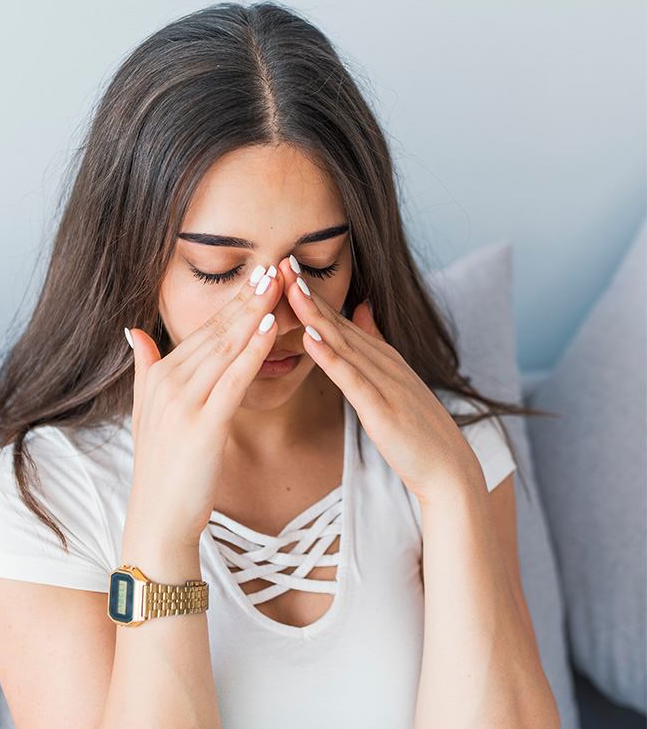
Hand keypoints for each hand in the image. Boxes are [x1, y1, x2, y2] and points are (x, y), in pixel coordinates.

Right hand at [124, 264, 285, 548]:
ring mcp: (184, 403)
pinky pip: (233, 380)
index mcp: (160, 376)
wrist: (158, 518)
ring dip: (254, 315)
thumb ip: (144, 367)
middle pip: (215, 331)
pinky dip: (252, 352)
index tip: (257, 276)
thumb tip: (135, 331)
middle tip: (274, 267)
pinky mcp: (203, 425)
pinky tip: (270, 329)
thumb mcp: (146, 412)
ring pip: (225, 348)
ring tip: (278, 286)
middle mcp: (169, 383)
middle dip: (247, 298)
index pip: (203, 331)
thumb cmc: (161, 469)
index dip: (232, 303)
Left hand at [276, 257, 482, 503]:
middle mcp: (382, 361)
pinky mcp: (382, 409)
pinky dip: (330, 357)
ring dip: (314, 314)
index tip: (286, 266)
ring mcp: (384, 383)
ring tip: (289, 287)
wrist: (448, 467)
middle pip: (337, 322)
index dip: (311, 293)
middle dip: (307, 292)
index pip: (339, 319)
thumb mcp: (395, 377)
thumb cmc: (415, 427)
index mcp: (380, 355)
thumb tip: (363, 307)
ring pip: (341, 343)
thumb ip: (375, 342)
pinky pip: (351, 379)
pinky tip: (310, 338)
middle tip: (281, 261)